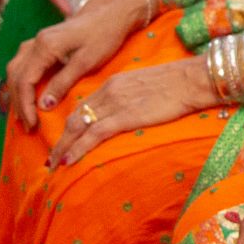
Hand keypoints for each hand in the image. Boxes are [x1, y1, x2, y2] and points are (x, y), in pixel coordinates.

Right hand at [2, 0, 150, 128]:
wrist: (114, 15)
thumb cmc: (104, 36)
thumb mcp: (86, 62)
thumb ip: (62, 83)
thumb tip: (43, 106)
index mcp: (45, 46)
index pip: (24, 80)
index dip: (25, 105)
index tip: (32, 124)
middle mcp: (36, 41)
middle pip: (15, 75)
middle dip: (19, 102)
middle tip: (28, 125)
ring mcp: (38, 40)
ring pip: (16, 69)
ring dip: (17, 92)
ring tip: (25, 114)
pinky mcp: (43, 42)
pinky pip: (23, 63)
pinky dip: (22, 81)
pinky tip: (28, 95)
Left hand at [47, 56, 214, 166]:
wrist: (192, 79)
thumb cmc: (178, 83)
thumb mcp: (146, 84)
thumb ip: (130, 96)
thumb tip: (127, 112)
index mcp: (113, 82)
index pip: (84, 105)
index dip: (70, 125)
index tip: (64, 140)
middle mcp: (109, 91)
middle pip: (75, 117)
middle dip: (61, 139)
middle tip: (51, 157)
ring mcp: (115, 103)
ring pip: (79, 126)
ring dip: (63, 147)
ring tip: (54, 164)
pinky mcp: (125, 116)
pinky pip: (94, 134)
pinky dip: (78, 148)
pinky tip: (69, 160)